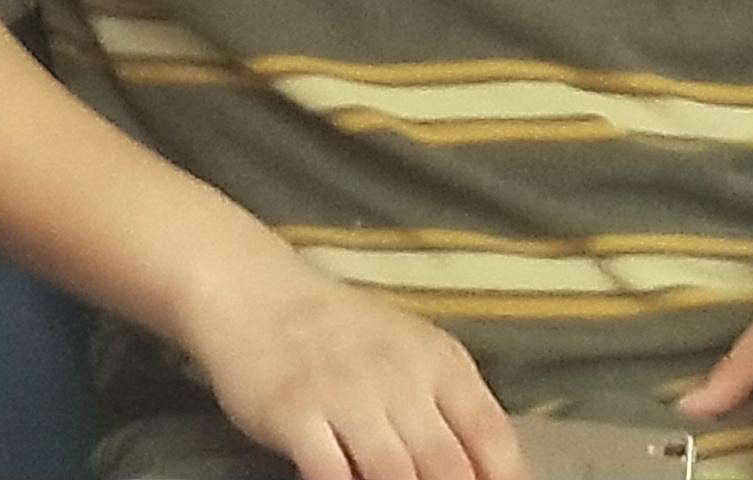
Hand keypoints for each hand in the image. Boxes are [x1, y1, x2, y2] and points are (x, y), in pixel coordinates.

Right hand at [187, 259, 525, 479]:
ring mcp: (345, 394)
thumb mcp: (412, 352)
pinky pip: (330, 474)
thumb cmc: (342, 334)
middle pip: (447, 466)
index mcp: (439, 362)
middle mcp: (398, 375)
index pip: (492, 436)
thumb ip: (451, 407)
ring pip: (394, 477)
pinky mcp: (294, 412)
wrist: (257, 292)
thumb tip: (495, 472)